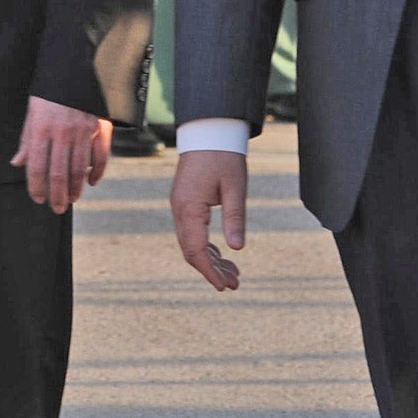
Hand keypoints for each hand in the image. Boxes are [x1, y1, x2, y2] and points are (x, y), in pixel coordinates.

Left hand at [10, 97, 111, 213]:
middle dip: (57, 195)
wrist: (76, 66)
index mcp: (42, 128)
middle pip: (59, 173)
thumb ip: (27, 140)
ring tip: (72, 199)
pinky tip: (91, 182)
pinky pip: (101, 156)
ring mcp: (83, 130)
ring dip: (76, 188)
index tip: (37, 198)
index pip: (37, 166)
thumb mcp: (32, 111)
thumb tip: (17, 163)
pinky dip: (97, 172)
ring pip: (80, 169)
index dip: (36, 187)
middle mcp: (62, 132)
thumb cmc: (51, 91)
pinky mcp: (100, 127)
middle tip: (57, 208)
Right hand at [171, 149, 246, 290]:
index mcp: (189, 208)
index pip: (196, 250)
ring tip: (233, 274)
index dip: (210, 271)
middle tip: (234, 284)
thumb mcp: (235, 187)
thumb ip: (235, 218)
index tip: (224, 286)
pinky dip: (207, 247)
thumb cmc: (224, 157)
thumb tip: (237, 249)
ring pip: (191, 243)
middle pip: (191, 251)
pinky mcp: (186, 203)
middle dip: (211, 270)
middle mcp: (180, 210)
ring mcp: (181, 206)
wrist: (208, 131)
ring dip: (211, 260)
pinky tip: (223, 254)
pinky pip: (192, 232)